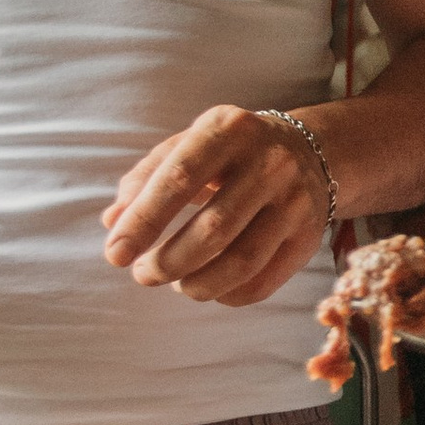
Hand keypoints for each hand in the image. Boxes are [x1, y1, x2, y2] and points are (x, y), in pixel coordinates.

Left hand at [102, 104, 328, 305]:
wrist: (312, 151)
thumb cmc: (229, 151)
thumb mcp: (188, 144)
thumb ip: (146, 177)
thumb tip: (112, 222)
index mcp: (228, 129)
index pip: (180, 178)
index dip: (144, 220)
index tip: (115, 253)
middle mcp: (269, 162)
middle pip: (213, 228)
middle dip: (168, 262)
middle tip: (143, 274)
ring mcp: (295, 201)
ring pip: (242, 262)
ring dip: (198, 284)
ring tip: (178, 283)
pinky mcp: (308, 237)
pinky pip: (264, 282)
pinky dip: (228, 295)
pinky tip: (210, 287)